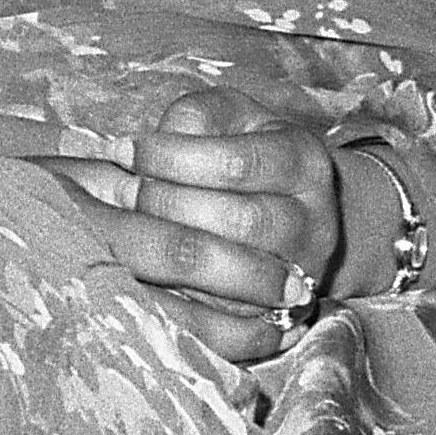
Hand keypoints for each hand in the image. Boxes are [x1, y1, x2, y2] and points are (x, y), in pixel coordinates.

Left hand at [48, 90, 340, 363]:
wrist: (298, 213)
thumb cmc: (243, 152)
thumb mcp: (227, 117)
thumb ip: (194, 116)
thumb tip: (148, 148)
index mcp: (302, 159)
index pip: (234, 162)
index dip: (170, 157)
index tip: (125, 150)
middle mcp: (314, 219)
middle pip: (240, 221)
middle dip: (168, 206)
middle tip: (121, 192)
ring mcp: (302, 272)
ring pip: (238, 273)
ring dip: (173, 253)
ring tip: (131, 228)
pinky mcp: (280, 314)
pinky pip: (232, 318)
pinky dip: (185, 298)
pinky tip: (147, 273)